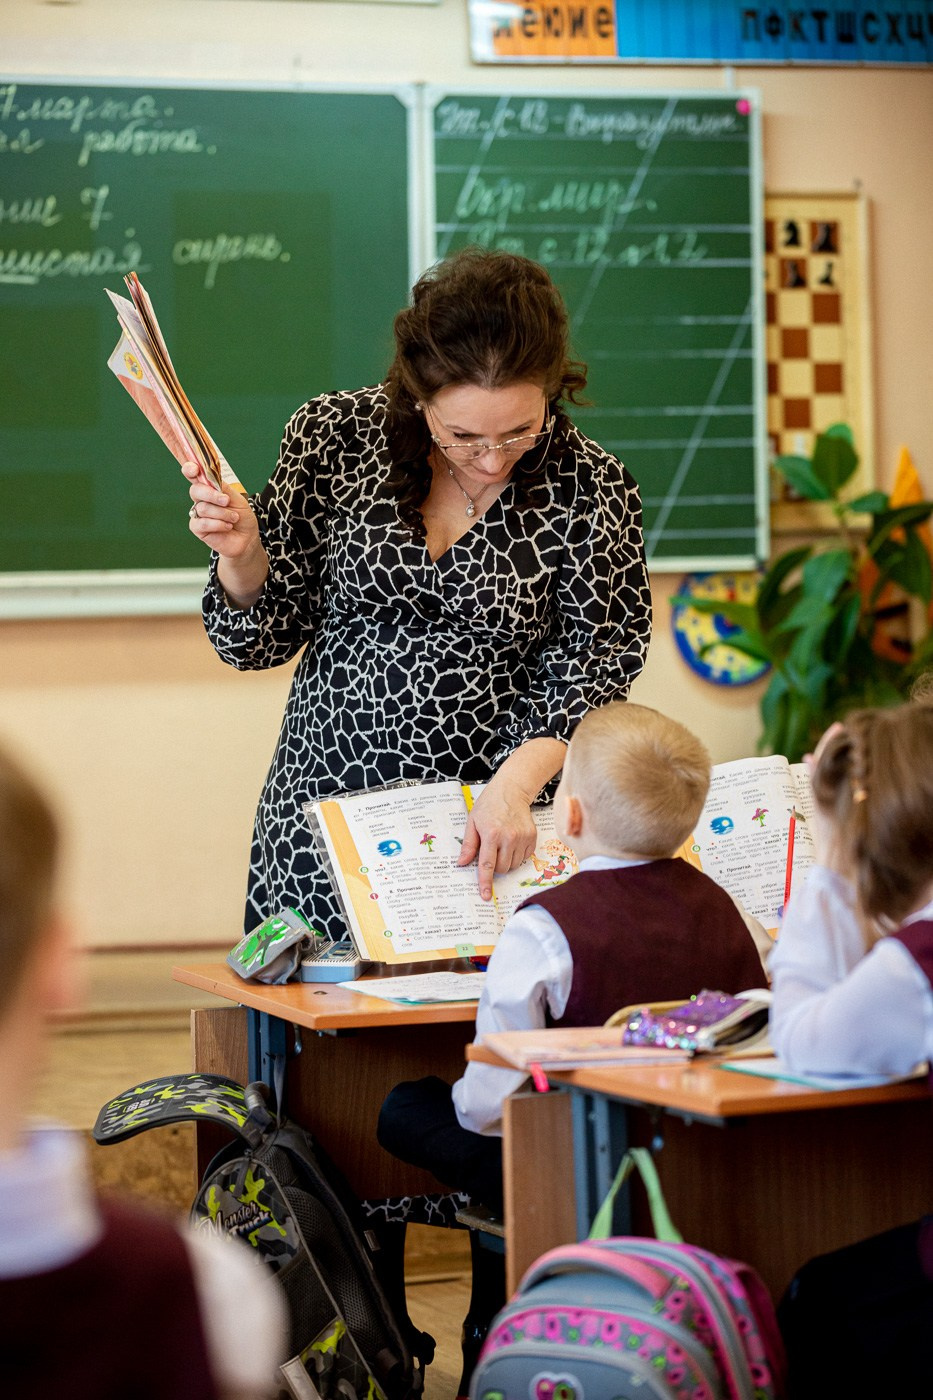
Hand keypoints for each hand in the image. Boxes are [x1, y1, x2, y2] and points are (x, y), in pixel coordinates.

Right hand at [182, 460, 259, 560]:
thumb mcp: (238, 499)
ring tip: (234, 518)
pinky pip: (202, 523)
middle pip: (195, 490)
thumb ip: (224, 489)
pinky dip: (218, 524)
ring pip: (203, 508)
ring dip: (222, 514)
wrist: (247, 538)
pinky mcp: (198, 528)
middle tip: (226, 501)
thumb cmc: (242, 517)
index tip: (195, 469)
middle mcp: (201, 500)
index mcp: (209, 489)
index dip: (190, 470)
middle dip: (211, 495)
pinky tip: (227, 527)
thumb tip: (212, 481)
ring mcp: (198, 514)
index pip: (194, 476)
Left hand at [458, 777, 538, 901]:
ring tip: (501, 844)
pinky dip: (516, 855)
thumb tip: (462, 863)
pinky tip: (512, 842)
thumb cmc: (489, 805)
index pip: (487, 865)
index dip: (485, 882)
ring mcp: (523, 838)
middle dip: (494, 867)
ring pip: (513, 865)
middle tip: (491, 851)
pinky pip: (524, 858)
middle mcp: (509, 837)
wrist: (511, 791)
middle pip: (501, 869)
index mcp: (491, 834)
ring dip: (506, 861)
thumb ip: (468, 845)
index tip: (485, 896)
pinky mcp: (532, 837)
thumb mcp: (473, 822)